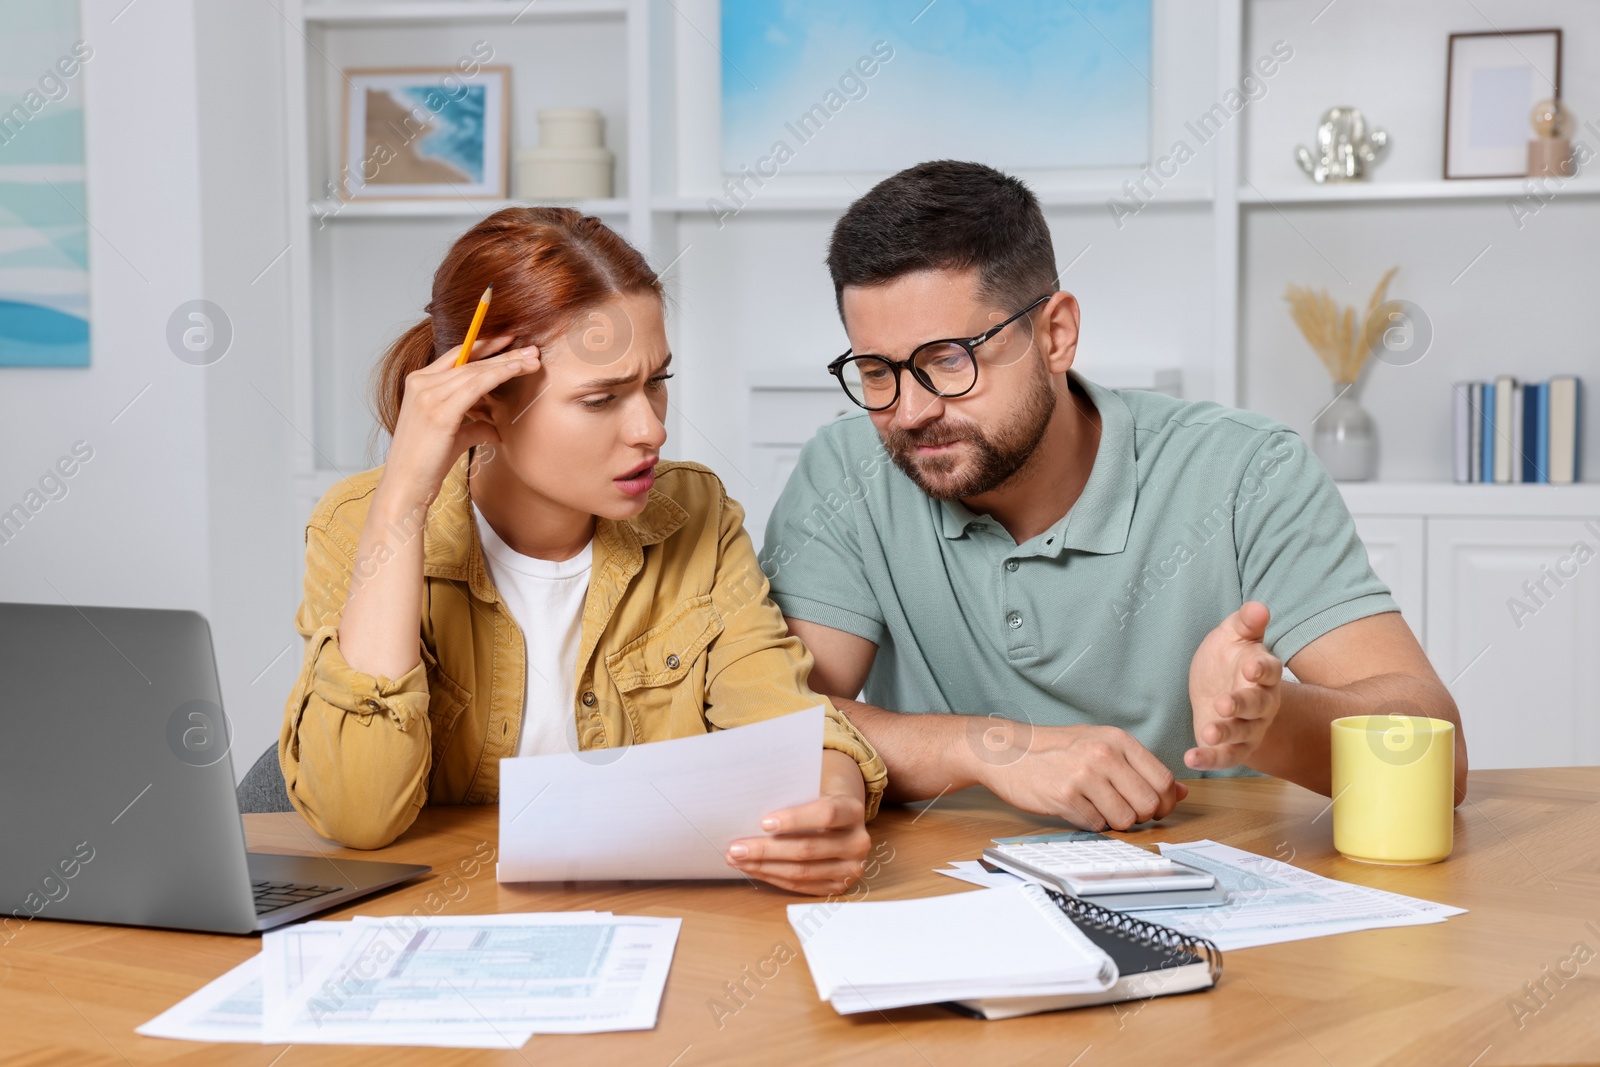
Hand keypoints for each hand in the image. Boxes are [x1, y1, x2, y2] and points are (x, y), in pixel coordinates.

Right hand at [378, 334, 539, 508]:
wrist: (406, 487)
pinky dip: (499, 375)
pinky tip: (517, 370)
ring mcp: (428, 396)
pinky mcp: (440, 412)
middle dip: (504, 353)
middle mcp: (421, 384)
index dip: (484, 346)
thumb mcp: (452, 436)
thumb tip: (496, 428)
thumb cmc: (426, 464)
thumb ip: (474, 425)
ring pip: (476, 371)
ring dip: (508, 363)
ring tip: (533, 360)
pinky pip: (476, 386)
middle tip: (532, 349)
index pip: (456, 356)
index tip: (509, 341)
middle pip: (470, 361)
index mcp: (419, 383)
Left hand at [726, 750, 870, 894]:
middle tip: (735, 848)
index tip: (763, 822)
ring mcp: (850, 868)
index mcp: (852, 810)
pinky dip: (773, 877)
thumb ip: (791, 799)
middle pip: (807, 849)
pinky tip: (753, 869)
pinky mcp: (838, 887)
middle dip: (766, 850)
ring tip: (736, 860)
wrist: (843, 819)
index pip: (825, 814)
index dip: (794, 819)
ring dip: (764, 867)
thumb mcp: (813, 790)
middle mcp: (857, 842)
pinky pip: (800, 886)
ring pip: (801, 872)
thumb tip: (747, 812)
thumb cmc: (818, 799)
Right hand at [975, 721, 1185, 830]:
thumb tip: (1181, 791)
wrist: (1008, 751)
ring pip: (1125, 819)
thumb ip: (1140, 766)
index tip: (1155, 808)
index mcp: (1117, 740)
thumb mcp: (1101, 744)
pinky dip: (1089, 823)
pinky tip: (1076, 807)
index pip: (1163, 780)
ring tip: (1096, 807)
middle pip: (1149, 804)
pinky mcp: (1065, 797)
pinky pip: (1096, 825)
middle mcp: (1104, 755)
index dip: (1165, 802)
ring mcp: (1084, 776)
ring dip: (1114, 822)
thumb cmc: (1057, 749)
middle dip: (1141, 816)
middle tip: (1123, 811)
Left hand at [1186, 601, 1282, 770]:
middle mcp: (1262, 704)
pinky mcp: (1232, 747)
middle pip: (1257, 706)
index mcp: (1264, 673)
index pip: (1269, 671)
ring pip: (1242, 734)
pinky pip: (1224, 756)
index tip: (1250, 668)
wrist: (1220, 688)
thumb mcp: (1233, 635)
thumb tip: (1258, 606)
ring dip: (1226, 734)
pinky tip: (1190, 758)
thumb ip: (1246, 623)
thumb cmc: (1229, 658)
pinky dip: (1209, 759)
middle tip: (1224, 704)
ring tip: (1207, 732)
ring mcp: (1249, 728)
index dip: (1261, 670)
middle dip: (1242, 705)